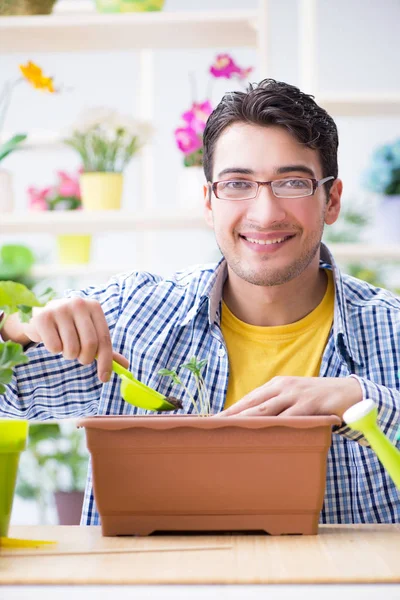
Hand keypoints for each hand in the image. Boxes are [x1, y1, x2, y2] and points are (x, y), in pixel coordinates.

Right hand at [22, 297, 127, 382]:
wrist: (41, 317)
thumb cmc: (70, 327)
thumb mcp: (89, 333)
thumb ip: (104, 348)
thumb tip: (125, 366)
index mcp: (94, 306)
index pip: (104, 339)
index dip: (105, 362)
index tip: (104, 378)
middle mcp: (79, 303)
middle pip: (90, 344)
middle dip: (85, 358)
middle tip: (79, 358)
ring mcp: (60, 308)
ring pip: (71, 348)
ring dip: (68, 354)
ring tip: (64, 345)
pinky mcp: (43, 317)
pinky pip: (54, 347)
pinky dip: (54, 350)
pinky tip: (51, 339)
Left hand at [217, 376, 362, 417]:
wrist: (350, 392)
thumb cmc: (317, 399)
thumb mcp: (294, 398)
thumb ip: (276, 407)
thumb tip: (253, 424)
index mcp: (276, 385)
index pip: (248, 399)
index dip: (230, 410)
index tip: (212, 421)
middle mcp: (283, 387)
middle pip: (252, 404)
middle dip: (231, 416)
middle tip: (213, 428)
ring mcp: (296, 395)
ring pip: (267, 411)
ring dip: (247, 422)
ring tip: (229, 431)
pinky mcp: (310, 405)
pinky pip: (291, 418)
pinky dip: (276, 427)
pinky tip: (263, 435)